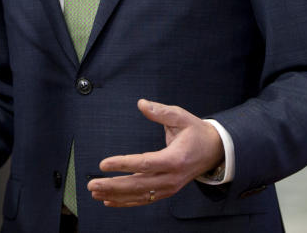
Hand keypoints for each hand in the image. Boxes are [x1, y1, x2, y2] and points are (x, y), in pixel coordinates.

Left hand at [87, 99, 223, 206]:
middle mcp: (171, 177)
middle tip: (92, 184)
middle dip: (113, 185)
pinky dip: (126, 202)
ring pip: (139, 195)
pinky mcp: (166, 191)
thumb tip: (141, 103)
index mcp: (174, 159)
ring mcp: (169, 187)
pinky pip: (144, 199)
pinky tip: (108, 201)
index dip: (123, 164)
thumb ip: (161, 111)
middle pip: (138, 184)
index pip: (144, 164)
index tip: (103, 164)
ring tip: (95, 192)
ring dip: (116, 195)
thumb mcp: (181, 117)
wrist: (215, 151)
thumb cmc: (196, 132)